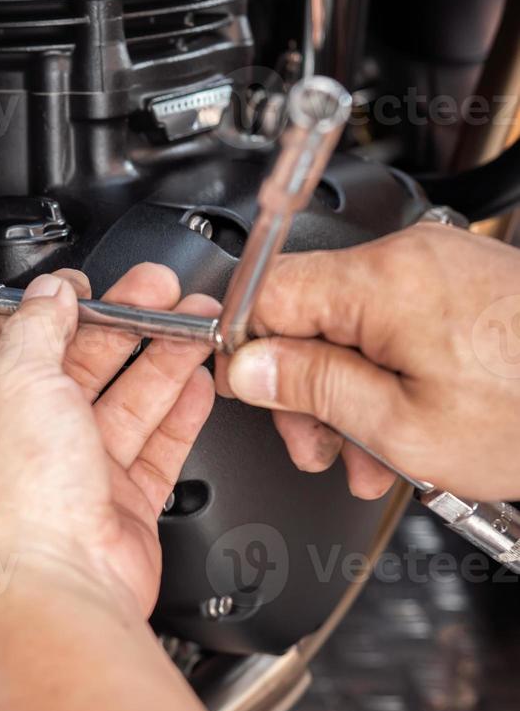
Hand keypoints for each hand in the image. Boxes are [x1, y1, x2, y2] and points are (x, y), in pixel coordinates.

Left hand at [0, 264, 216, 618]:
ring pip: (121, 400)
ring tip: (192, 319)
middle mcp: (16, 444)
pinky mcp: (116, 504)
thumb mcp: (14, 379)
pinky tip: (196, 379)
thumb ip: (35, 327)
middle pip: (72, 365)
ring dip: (159, 355)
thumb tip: (48, 295)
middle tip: (155, 290)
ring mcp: (68, 474)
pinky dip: (177, 410)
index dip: (42, 308)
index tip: (78, 284)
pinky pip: (153, 445)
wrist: (61, 583)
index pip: (0, 344)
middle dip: (117, 322)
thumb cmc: (15, 499)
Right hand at [216, 222, 519, 500]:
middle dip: (303, 384)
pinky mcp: (466, 281)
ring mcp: (441, 264)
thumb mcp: (404, 425)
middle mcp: (410, 256)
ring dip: (348, 389)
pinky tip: (404, 424)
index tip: (250, 391)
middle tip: (317, 443)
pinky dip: (388, 370)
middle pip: (307, 310)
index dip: (244, 348)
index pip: (263, 291)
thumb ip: (312, 387)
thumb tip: (249, 367)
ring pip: (352, 323)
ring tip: (370, 454)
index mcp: (381, 281)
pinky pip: (396, 320)